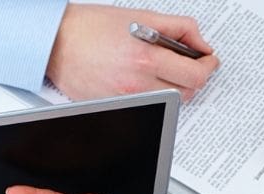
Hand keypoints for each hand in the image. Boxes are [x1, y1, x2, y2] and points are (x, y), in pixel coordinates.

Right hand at [46, 5, 217, 101]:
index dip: (208, 66)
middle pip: (186, 93)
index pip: (195, 75)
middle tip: (189, 65)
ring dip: (172, 87)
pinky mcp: (110, 106)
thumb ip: (181, 29)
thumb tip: (200, 45)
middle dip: (193, 79)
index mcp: (145, 59)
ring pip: (166, 102)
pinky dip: (150, 93)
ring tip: (164, 71)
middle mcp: (134, 84)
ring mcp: (121, 98)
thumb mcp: (144, 17)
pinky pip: (143, 104)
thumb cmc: (91, 28)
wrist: (55, 42)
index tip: (207, 60)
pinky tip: (142, 78)